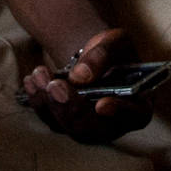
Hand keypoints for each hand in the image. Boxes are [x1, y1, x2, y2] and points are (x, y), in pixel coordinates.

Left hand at [20, 26, 152, 144]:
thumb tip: (80, 76)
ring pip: (69, 128)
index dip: (120, 113)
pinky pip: (52, 120)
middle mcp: (115, 123)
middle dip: (72, 109)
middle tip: (56, 86)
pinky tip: (31, 80)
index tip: (102, 104)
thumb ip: (103, 55)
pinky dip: (38, 102)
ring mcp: (90, 126)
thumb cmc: (112, 50)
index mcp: (138, 104)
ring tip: (39, 74)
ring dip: (50, 104)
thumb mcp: (114, 41)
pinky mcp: (68, 123)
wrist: (92, 54)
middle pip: (94, 129)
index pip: (135, 116)